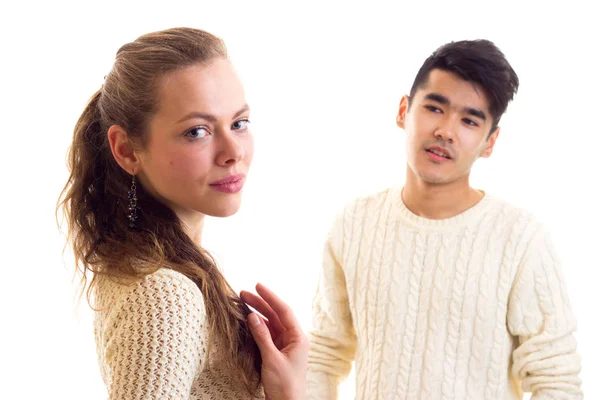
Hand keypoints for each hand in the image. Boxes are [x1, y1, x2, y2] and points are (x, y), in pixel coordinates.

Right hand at [241, 284, 307, 399]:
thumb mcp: (272, 359)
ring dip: (257, 314)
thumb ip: (262, 336)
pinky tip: (247, 321)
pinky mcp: (276, 353)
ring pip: (270, 324)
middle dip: (261, 303)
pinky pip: (266, 335)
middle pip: (276, 315)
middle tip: (243, 293)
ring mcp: (284, 346)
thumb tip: (252, 316)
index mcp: (298, 338)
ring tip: (242, 304)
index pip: (284, 311)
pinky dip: (257, 327)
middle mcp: (293, 339)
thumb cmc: (285, 385)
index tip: (258, 286)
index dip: (271, 297)